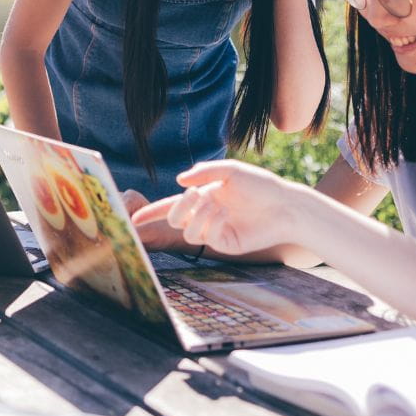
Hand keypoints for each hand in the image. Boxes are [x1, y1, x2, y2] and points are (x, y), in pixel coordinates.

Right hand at [131, 160, 296, 255]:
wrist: (285, 205)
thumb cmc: (260, 185)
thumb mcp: (231, 171)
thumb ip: (204, 172)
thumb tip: (179, 181)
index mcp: (203, 196)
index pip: (170, 206)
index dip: (150, 213)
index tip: (131, 218)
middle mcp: (205, 215)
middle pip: (174, 219)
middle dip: (177, 207)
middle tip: (196, 195)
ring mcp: (214, 231)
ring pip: (187, 231)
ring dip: (196, 215)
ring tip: (215, 204)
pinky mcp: (225, 244)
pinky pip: (205, 237)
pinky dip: (209, 223)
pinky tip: (224, 213)